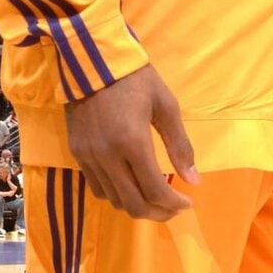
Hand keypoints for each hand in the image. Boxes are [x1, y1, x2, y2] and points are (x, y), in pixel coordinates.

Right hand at [65, 64, 197, 220]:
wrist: (91, 59)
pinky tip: (130, 184)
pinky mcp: (77, 153)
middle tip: (173, 208)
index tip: (188, 202)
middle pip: (133, 204)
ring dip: (137, 206)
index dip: (174, 204)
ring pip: (113, 200)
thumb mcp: (166, 105)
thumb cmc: (135, 79)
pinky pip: (97, 187)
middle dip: (158, 213)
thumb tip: (195, 180)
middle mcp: (108, 156)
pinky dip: (116, 194)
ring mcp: (89, 156)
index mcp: (133, 142)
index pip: (155, 190)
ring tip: (154, 198)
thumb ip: (180, 145)